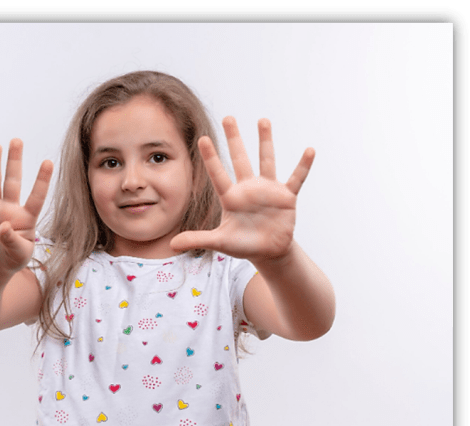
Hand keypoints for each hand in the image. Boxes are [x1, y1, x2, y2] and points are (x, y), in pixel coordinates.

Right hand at [0, 138, 52, 275]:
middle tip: (17, 140)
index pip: (36, 196)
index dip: (42, 180)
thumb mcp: (20, 255)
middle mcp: (9, 209)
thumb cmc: (14, 258)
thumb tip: (3, 226)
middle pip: (12, 181)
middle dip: (14, 161)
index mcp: (25, 218)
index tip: (48, 162)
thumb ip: (13, 242)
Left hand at [170, 117, 313, 264]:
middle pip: (239, 159)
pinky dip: (303, 166)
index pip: (218, 174)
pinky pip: (296, 178)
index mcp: (231, 197)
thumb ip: (197, 239)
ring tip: (263, 120)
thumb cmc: (242, 245)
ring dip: (265, 141)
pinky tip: (310, 151)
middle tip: (228, 117)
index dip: (211, 157)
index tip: (202, 138)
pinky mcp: (286, 197)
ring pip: (266, 160)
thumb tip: (171, 244)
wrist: (268, 252)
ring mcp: (268, 190)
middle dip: (234, 139)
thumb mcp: (219, 242)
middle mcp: (248, 188)